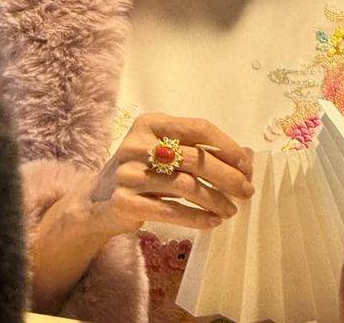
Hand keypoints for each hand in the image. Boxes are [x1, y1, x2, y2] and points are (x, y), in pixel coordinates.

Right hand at [86, 112, 254, 237]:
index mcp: (151, 122)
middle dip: (228, 176)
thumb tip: (246, 156)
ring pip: (186, 186)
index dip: (227, 146)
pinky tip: (213, 221)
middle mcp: (138, 143)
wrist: (96, 201)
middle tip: (246, 191)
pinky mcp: (125, 202)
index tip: (246, 164)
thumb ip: (198, 150)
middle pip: (195, 158)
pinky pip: (171, 211)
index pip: (198, 128)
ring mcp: (129, 173)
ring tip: (231, 210)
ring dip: (216, 200)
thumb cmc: (142, 171)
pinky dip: (197, 218)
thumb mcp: (164, 151)